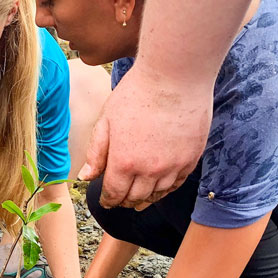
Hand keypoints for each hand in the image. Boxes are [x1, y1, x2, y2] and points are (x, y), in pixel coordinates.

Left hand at [79, 62, 211, 209]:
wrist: (176, 76)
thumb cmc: (137, 92)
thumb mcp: (107, 120)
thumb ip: (96, 152)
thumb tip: (86, 177)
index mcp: (124, 163)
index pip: (114, 194)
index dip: (109, 200)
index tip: (107, 201)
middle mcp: (150, 171)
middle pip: (136, 198)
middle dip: (126, 202)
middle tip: (122, 201)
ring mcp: (173, 167)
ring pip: (158, 194)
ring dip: (146, 198)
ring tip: (140, 199)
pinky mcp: (191, 159)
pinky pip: (177, 183)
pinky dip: (166, 189)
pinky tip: (160, 187)